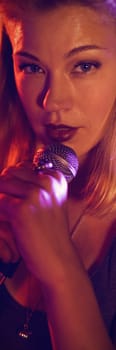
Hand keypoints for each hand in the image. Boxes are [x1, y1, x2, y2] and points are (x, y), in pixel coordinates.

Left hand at [0, 163, 68, 286]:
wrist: (57, 260)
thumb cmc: (49, 234)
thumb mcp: (48, 203)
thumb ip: (32, 186)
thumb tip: (5, 176)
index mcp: (55, 178)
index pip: (21, 168)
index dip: (13, 183)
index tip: (14, 198)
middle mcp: (47, 182)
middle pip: (9, 173)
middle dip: (3, 189)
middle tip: (9, 208)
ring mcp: (35, 194)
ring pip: (1, 185)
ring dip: (1, 201)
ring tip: (9, 216)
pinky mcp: (22, 208)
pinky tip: (9, 224)